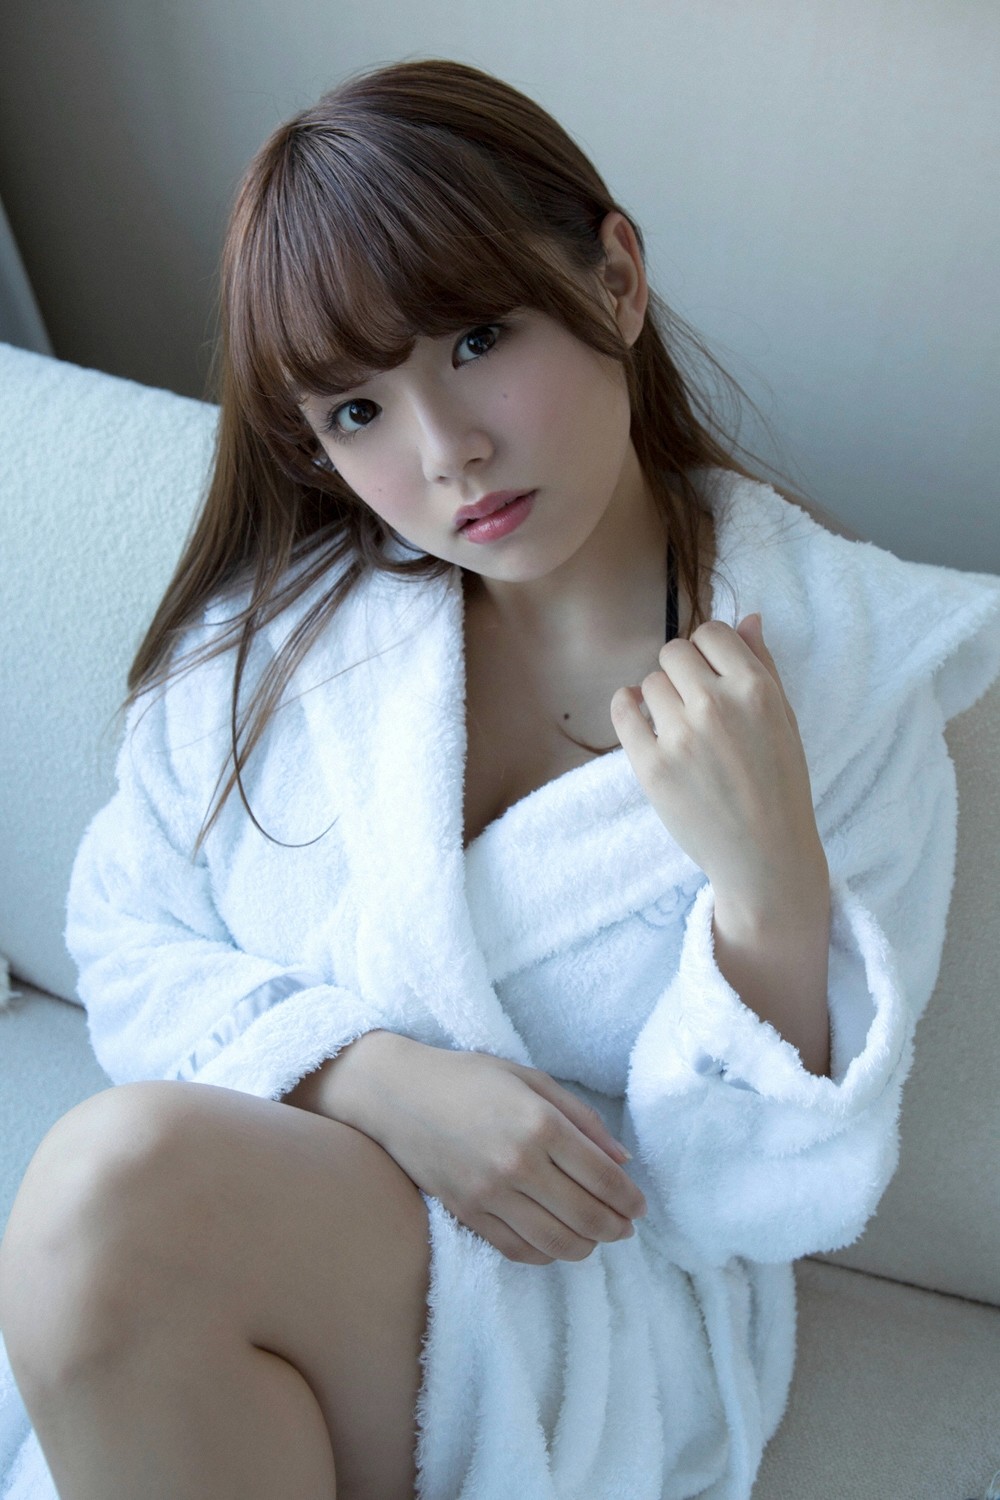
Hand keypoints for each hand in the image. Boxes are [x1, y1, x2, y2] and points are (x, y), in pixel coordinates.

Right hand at [359, 1038, 646, 1265]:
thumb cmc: (469, 1078)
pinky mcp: (468, 1214)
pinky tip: (558, 1243)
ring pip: (557, 1243)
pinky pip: (519, 1251)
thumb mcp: (531, 1079)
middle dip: (617, 1228)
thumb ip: (581, 1118)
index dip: (630, 1199)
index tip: (640, 1206)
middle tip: (626, 1228)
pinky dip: (547, 1255)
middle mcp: (518, 1164)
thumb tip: (622, 1160)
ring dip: (587, 1246)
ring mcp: (490, 1195)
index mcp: (540, 1124)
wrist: (397, 1095)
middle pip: (587, 1217)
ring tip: (596, 1237)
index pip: (603, 1178)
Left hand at [610, 614, 824, 898]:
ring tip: (680, 728)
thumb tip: (748, 617)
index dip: (708, 649)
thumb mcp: (785, 720)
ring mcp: (680, 736)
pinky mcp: (651, 765)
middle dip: (681, 671)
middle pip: (674, 652)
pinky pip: (622, 711)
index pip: (712, 633)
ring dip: (660, 698)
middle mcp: (716, 705)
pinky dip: (626, 708)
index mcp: (755, 690)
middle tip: (693, 702)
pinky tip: (639, 716)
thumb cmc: (780, 785)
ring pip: (649, 683)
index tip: (710, 672)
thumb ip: (763, 665)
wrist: (764, 854)